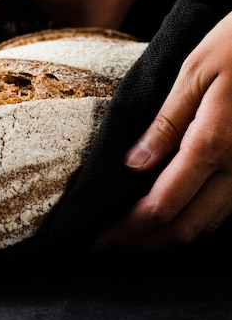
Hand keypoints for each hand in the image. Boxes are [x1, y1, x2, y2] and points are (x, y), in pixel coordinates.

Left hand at [92, 12, 231, 252]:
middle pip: (185, 227)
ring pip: (208, 224)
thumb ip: (165, 122)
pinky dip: (197, 221)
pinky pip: (227, 210)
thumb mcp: (195, 73)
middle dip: (145, 243)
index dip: (128, 229)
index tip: (100, 239)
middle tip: (113, 246)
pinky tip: (176, 214)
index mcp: (212, 144)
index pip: (161, 204)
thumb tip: (134, 164)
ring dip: (170, 236)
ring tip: (137, 235)